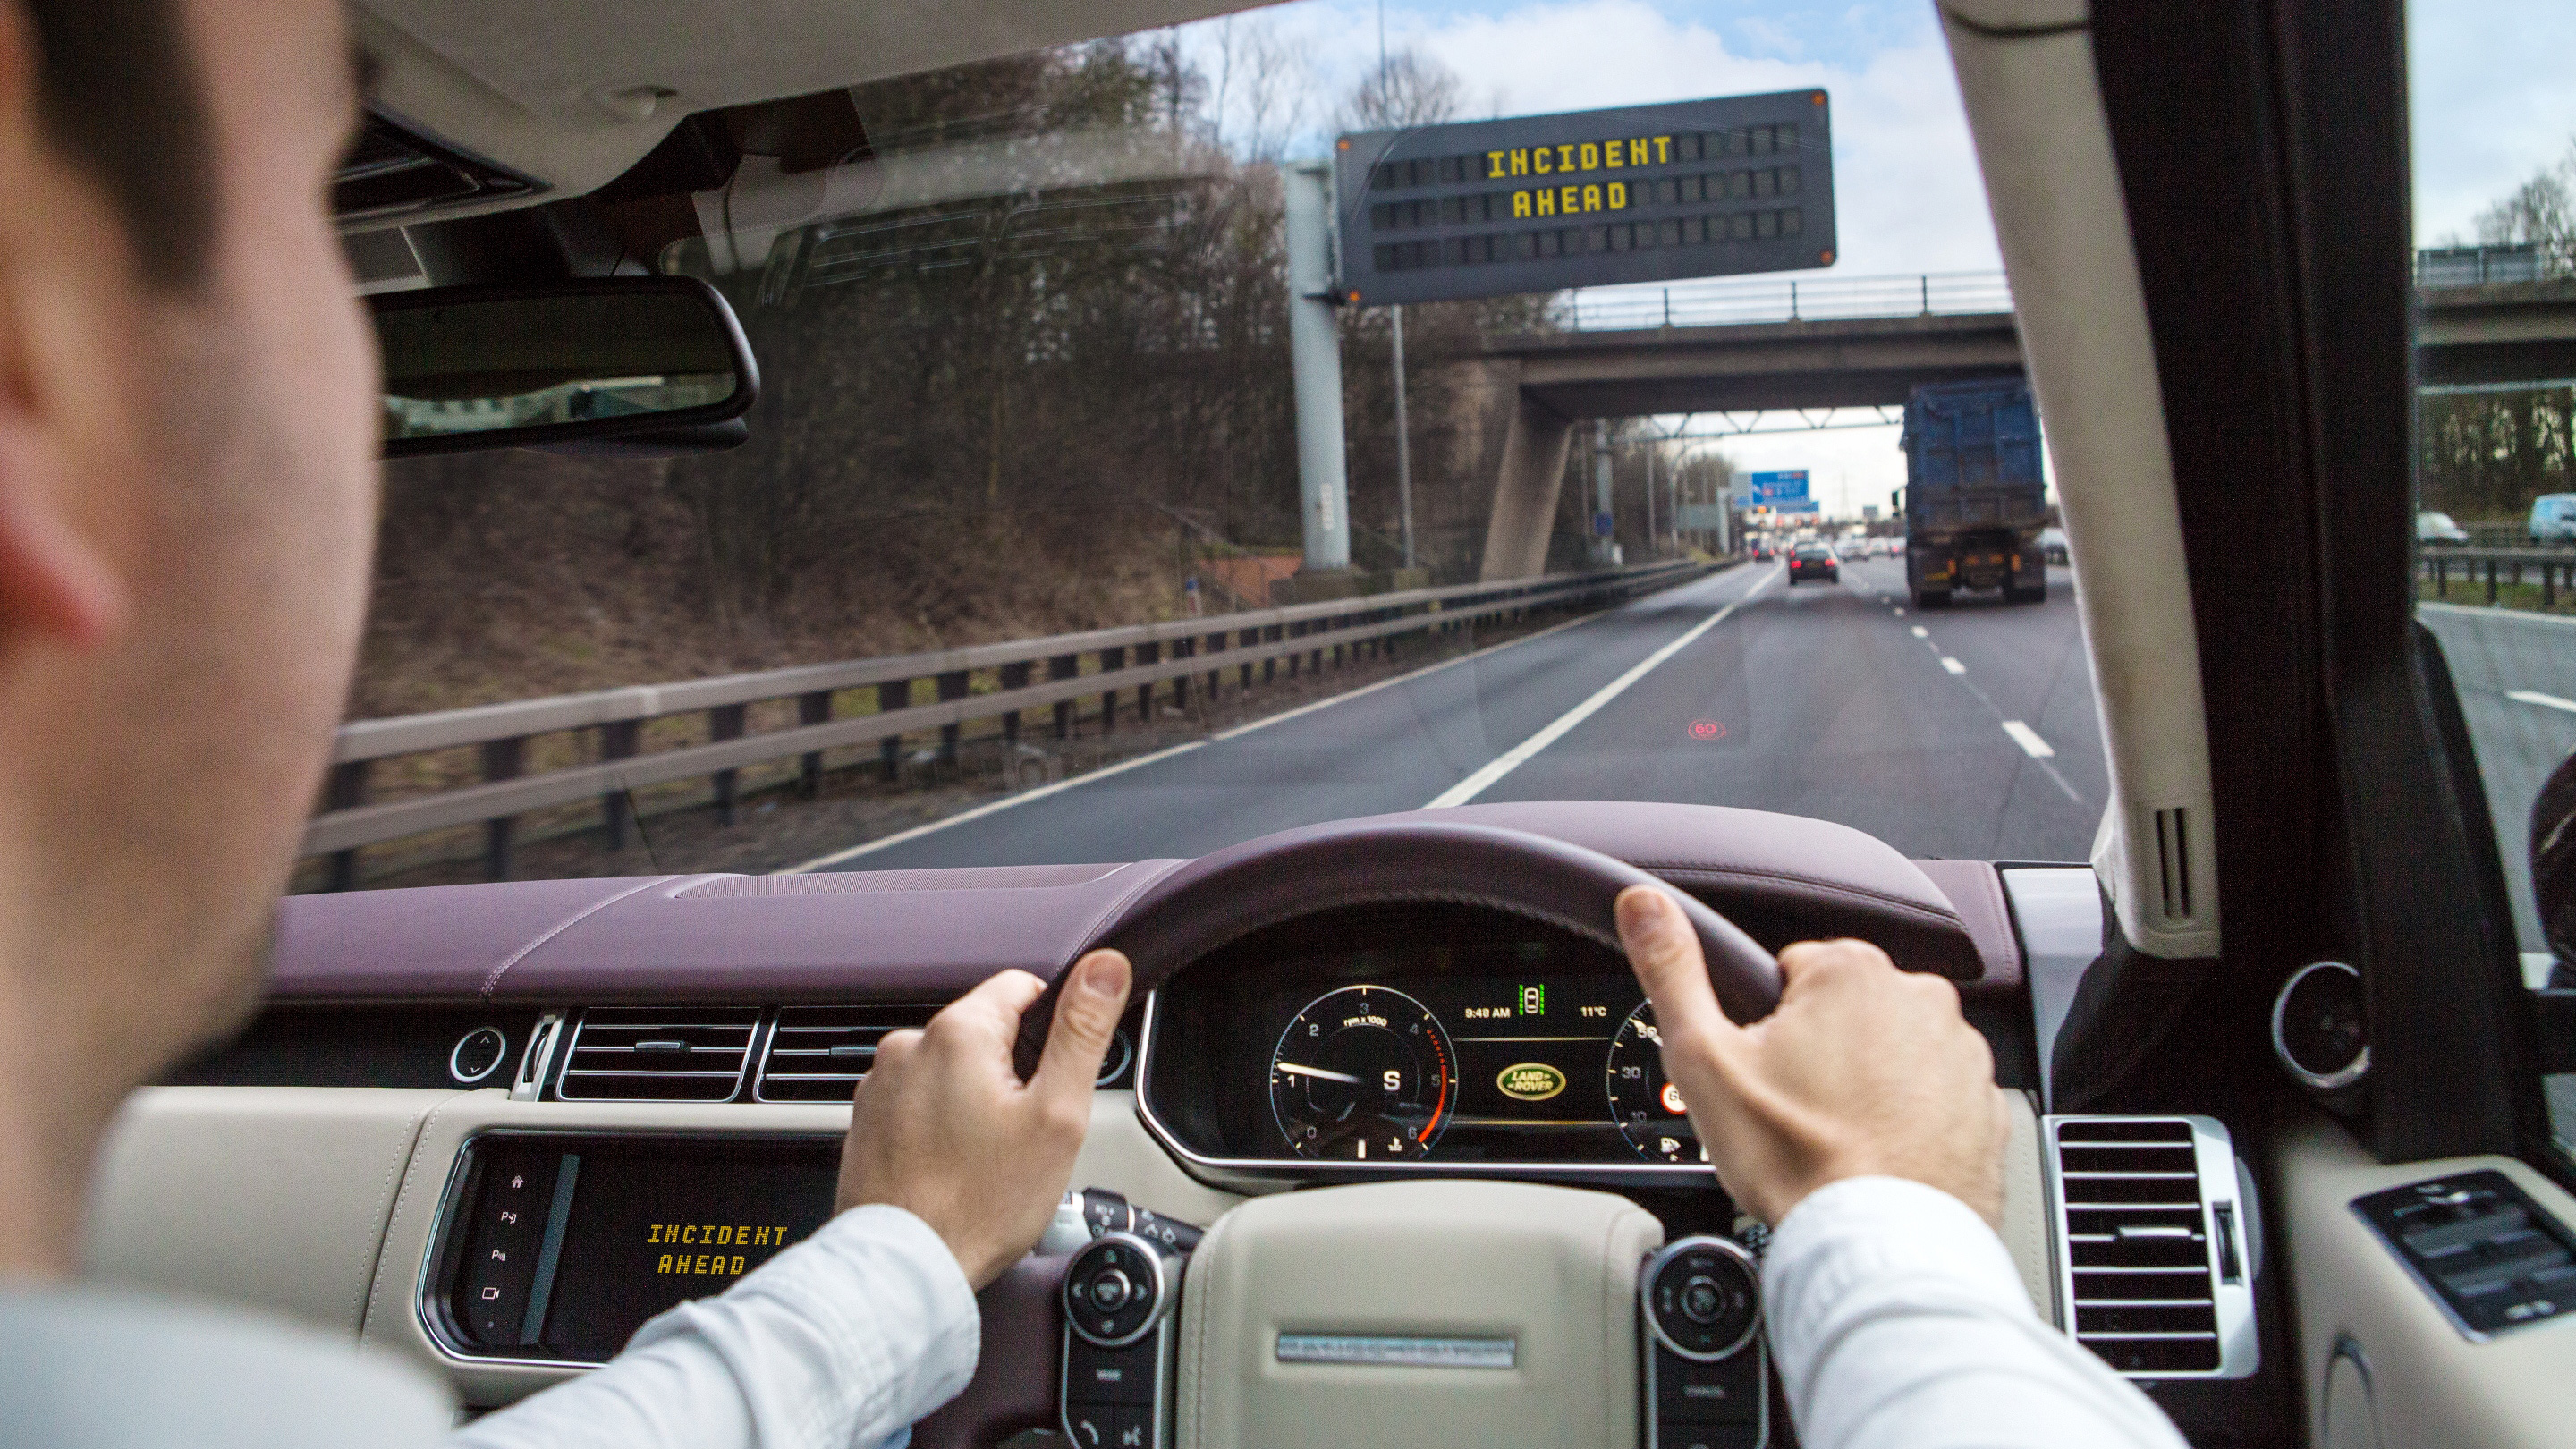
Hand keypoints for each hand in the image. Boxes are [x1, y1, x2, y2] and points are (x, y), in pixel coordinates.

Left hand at [836, 951, 1132, 1287]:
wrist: (905, 1270)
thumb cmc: (978, 1205)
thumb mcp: (1057, 1115)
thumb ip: (1082, 1032)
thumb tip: (1104, 968)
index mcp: (958, 1033)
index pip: (1023, 987)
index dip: (1053, 1032)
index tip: (1053, 1080)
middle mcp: (907, 1047)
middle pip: (986, 1034)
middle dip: (1012, 1074)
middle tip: (1023, 1133)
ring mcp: (880, 1086)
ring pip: (951, 1071)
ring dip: (972, 1100)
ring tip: (984, 1159)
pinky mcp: (866, 1122)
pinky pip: (918, 1104)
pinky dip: (939, 1127)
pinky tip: (951, 1169)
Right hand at [1614, 886, 2007, 1226]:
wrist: (1879, 1249)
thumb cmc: (1800, 1161)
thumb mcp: (1705, 1060)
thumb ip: (1673, 971)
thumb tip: (1643, 906)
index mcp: (1850, 972)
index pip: (1791, 974)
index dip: (1765, 1027)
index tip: (1765, 1074)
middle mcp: (1920, 999)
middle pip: (1845, 1012)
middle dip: (1819, 1053)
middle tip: (1795, 1113)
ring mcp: (1962, 1054)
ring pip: (1893, 1054)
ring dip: (1868, 1085)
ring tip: (1839, 1141)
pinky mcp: (1987, 1106)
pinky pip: (1936, 1099)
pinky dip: (1910, 1122)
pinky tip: (1879, 1157)